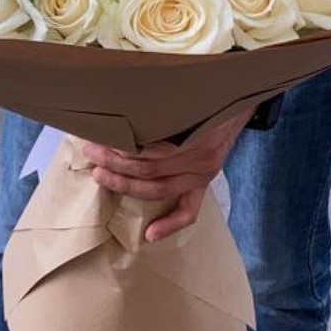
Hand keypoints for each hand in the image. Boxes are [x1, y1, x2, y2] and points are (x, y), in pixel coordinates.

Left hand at [80, 107, 253, 242]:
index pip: (148, 150)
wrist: (237, 99)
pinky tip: (150, 235)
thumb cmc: (206, 96)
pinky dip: (170, 225)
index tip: (97, 137)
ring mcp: (202, 174)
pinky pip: (189, 211)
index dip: (119, 148)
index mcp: (193, 136)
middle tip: (92, 153)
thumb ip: (159, 107)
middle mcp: (199, 159)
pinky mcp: (204, 184)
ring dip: (126, 185)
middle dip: (115, 163)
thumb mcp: (184, 95)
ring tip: (102, 176)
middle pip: (148, 169)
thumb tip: (122, 106)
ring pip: (159, 189)